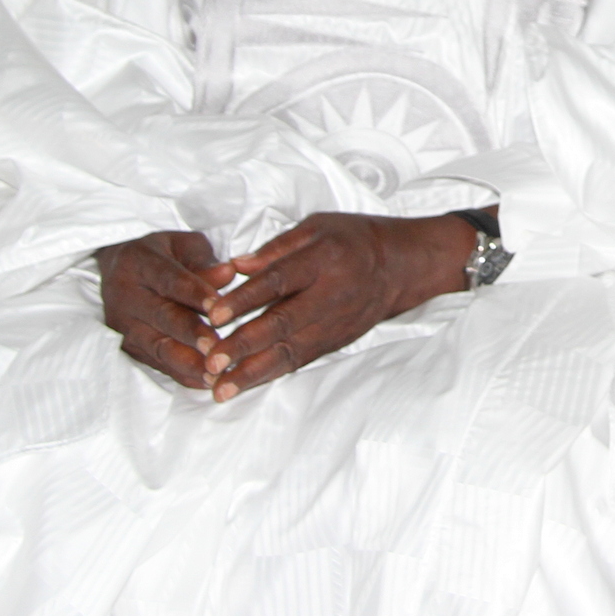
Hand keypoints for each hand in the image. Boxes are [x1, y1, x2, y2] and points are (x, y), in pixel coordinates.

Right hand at [97, 229, 241, 389]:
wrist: (119, 267)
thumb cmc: (163, 255)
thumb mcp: (182, 246)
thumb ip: (204, 261)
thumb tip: (228, 274)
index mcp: (140, 263)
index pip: (169, 279)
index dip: (194, 293)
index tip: (218, 307)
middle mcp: (126, 295)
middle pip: (161, 316)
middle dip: (190, 334)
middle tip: (216, 347)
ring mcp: (124, 325)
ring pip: (156, 346)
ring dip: (187, 363)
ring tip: (215, 374)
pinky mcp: (128, 346)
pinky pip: (156, 363)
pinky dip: (181, 375)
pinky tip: (205, 382)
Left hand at [197, 212, 478, 402]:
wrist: (403, 265)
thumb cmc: (354, 238)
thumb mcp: (317, 225)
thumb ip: (276, 247)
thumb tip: (236, 266)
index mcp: (322, 260)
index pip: (278, 281)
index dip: (246, 299)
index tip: (214, 315)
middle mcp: (330, 295)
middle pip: (282, 323)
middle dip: (244, 346)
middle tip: (211, 362)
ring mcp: (335, 324)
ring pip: (290, 352)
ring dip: (253, 373)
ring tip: (221, 389)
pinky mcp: (336, 341)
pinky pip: (301, 360)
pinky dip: (272, 374)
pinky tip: (246, 385)